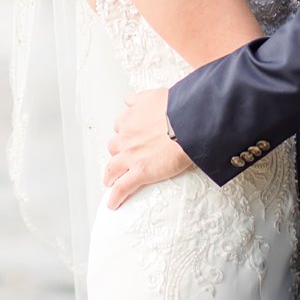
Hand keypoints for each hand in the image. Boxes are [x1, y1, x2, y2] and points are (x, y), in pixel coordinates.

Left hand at [102, 88, 192, 209]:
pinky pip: (122, 187)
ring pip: (112, 168)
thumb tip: (129, 99)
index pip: (120, 127)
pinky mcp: (141, 172)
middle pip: (114, 148)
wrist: (189, 124)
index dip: (124, 134)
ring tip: (111, 182)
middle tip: (122, 160)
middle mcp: (126, 137)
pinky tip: (113, 204)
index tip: (128, 140)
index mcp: (130, 119)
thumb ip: (139, 99)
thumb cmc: (176, 108)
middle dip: (117, 153)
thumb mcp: (154, 96)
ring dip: (110, 175)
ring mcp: (131, 156)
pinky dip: (115, 197)